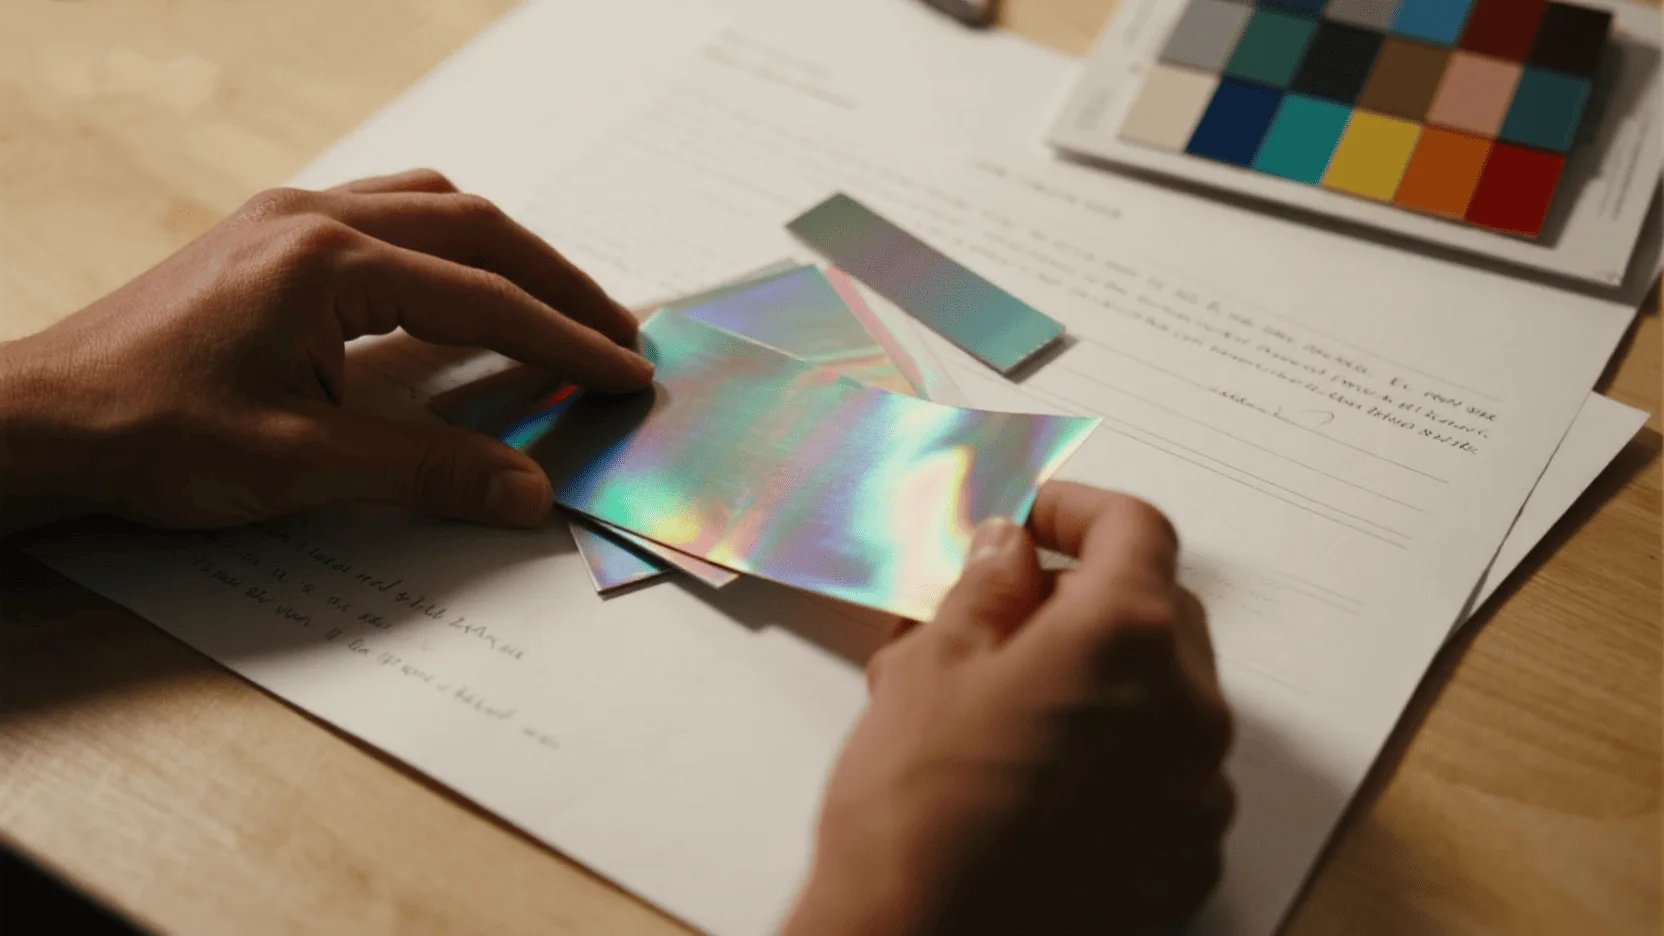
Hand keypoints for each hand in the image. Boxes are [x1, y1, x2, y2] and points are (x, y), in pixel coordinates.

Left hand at [0, 170, 650, 531]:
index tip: (626, 369)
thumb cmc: (152, 436)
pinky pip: (390, 215)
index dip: (565, 339)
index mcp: (327, 263)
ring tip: (557, 305)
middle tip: (619, 333)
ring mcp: (290, 220)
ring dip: (508, 254)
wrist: (42, 420)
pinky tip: (463, 289)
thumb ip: (425, 470)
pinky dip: (452, 247)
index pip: (482, 298)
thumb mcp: (300, 467)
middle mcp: (314, 219)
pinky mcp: (272, 239)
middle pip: (476, 228)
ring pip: (436, 207)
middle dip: (557, 282)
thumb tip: (527, 489)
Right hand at [786, 482, 1232, 935]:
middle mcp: (1187, 711)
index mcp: (1127, 639)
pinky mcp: (1187, 862)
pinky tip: (1042, 776)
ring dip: (1104, 676)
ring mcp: (1197, 794)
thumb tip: (1007, 549)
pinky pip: (1171, 776)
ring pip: (1166, 696)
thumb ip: (985, 587)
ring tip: (1011, 704)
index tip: (1034, 518)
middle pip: (1159, 610)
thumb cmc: (917, 817)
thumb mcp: (929, 666)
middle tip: (1004, 613)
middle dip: (1087, 595)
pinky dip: (1121, 756)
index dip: (1078, 509)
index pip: (1136, 530)